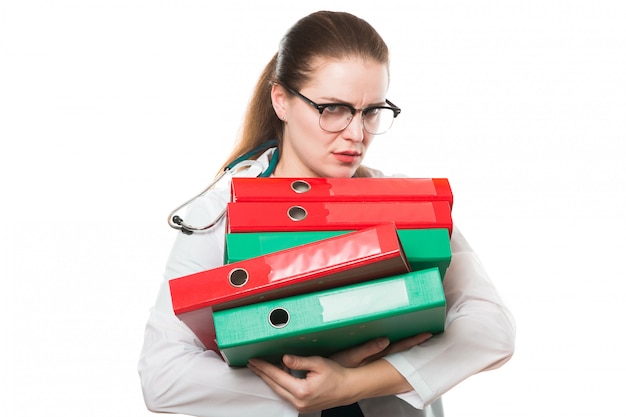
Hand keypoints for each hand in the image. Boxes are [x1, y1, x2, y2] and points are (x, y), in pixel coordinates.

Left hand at [246, 333, 432, 411]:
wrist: (348, 389)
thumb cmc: (336, 375)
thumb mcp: (318, 363)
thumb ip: (299, 361)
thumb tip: (284, 358)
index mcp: (301, 390)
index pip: (277, 376)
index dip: (264, 367)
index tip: (254, 360)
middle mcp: (299, 401)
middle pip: (274, 385)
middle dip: (262, 373)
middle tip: (252, 363)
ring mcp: (300, 406)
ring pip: (278, 391)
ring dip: (269, 379)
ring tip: (260, 368)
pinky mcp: (303, 406)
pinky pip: (285, 394)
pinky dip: (279, 384)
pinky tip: (276, 376)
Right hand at [331, 333, 432, 367]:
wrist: (326, 380)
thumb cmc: (337, 367)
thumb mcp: (350, 356)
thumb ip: (368, 348)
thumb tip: (385, 340)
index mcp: (376, 356)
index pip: (400, 347)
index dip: (413, 341)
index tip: (427, 334)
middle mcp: (377, 360)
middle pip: (401, 351)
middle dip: (415, 344)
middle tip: (429, 337)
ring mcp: (372, 363)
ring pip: (395, 355)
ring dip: (407, 349)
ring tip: (420, 343)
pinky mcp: (366, 364)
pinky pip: (386, 358)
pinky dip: (395, 355)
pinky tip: (398, 353)